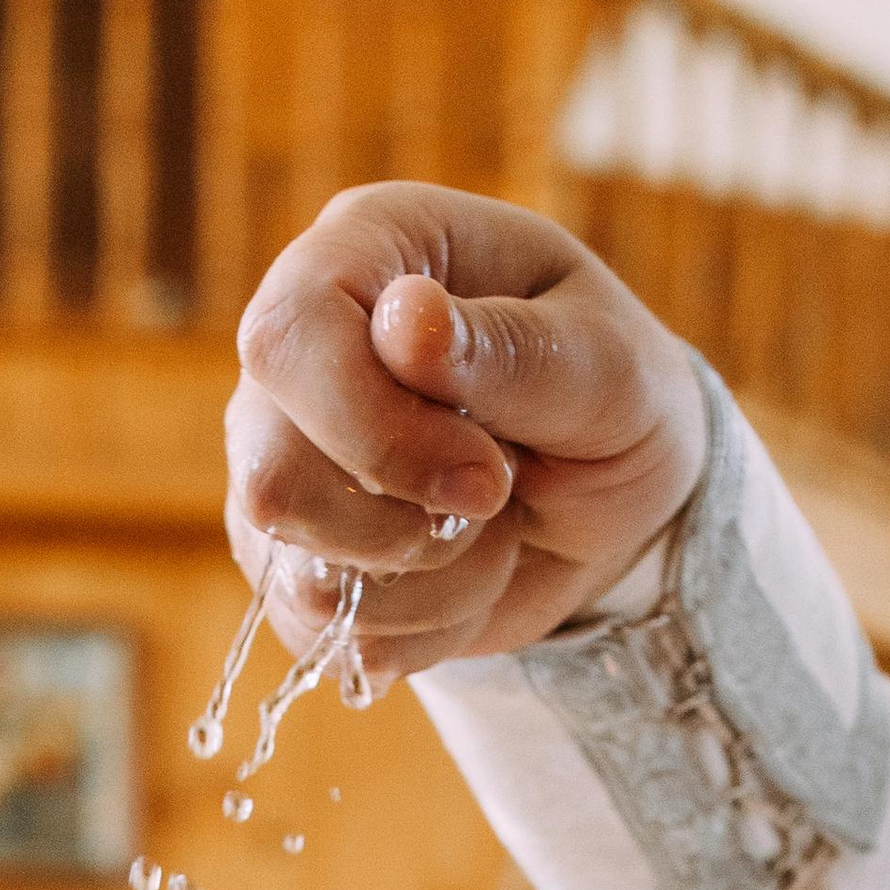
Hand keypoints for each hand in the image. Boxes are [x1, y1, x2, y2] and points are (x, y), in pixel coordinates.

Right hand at [225, 185, 707, 683]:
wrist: (616, 499)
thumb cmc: (614, 396)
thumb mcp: (605, 366)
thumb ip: (513, 348)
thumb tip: (403, 323)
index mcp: (367, 253)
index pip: (288, 339)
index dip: (375, 430)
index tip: (487, 474)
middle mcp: (300, 356)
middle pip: (273, 479)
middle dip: (408, 527)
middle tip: (499, 497)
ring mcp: (285, 461)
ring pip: (300, 575)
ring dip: (431, 580)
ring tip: (493, 526)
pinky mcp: (297, 560)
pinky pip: (328, 636)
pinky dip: (424, 630)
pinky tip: (468, 572)